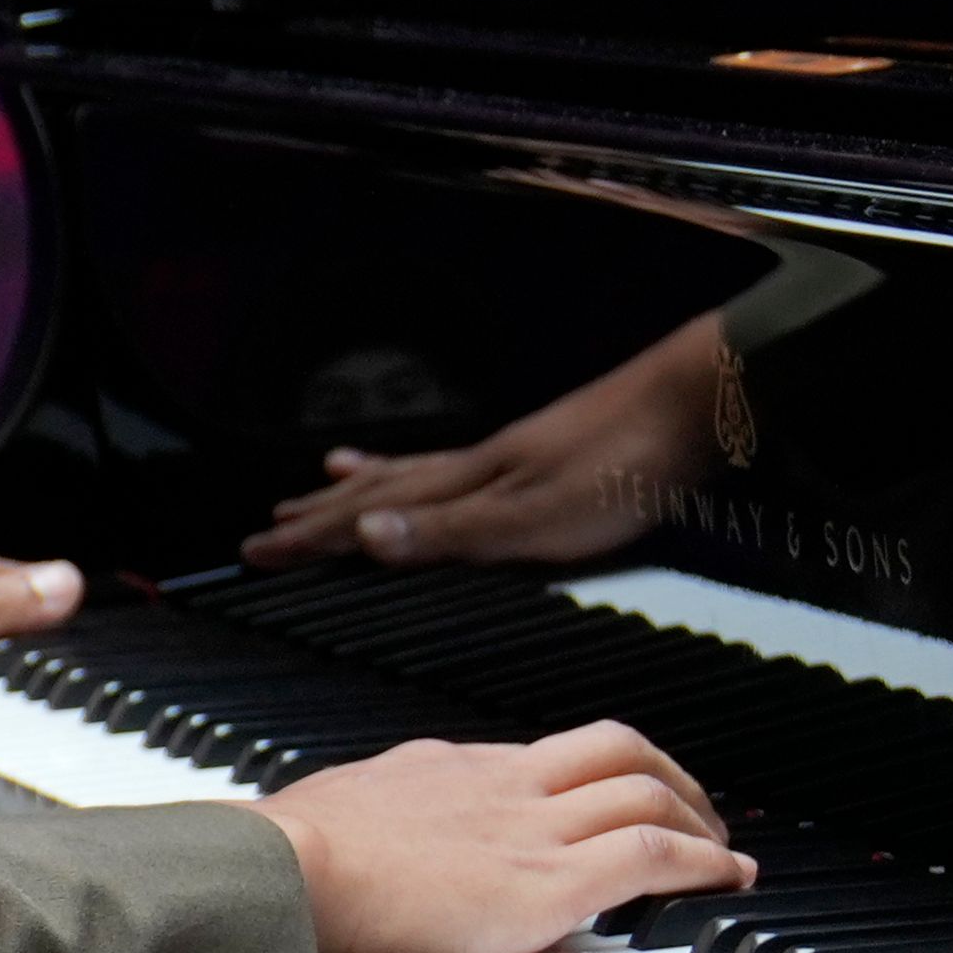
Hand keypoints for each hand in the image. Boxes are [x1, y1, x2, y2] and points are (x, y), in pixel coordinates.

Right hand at [243, 314, 722, 568]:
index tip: (257, 548)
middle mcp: (479, 464)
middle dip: (322, 513)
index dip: (313, 536)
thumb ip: (452, 531)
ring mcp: (513, 453)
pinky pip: (459, 463)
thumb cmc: (623, 470)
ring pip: (415, 473)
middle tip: (269, 526)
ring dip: (365, 484)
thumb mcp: (536, 519)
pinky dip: (429, 468)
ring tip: (325, 479)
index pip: (371, 515)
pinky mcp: (548, 451)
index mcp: (469, 485)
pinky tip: (443, 465)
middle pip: (382, 490)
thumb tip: (364, 538)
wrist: (695, 404)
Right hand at [250, 721, 757, 952]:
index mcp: (448, 770)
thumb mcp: (335, 818)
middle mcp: (501, 784)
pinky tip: (724, 879)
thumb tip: (353, 840)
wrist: (282, 873)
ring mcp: (528, 830)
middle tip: (697, 811)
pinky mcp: (545, 886)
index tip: (615, 800)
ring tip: (725, 853)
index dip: (596, 775)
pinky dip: (701, 863)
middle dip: (670, 775)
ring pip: (647, 789)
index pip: (544, 756)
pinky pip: (651, 856)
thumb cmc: (285, 862)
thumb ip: (369, 824)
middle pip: (614, 748)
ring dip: (701, 820)